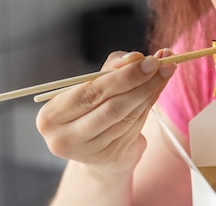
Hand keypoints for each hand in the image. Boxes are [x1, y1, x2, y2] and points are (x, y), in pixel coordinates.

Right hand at [36, 49, 176, 176]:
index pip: (92, 91)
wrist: (96, 146)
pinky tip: (154, 93)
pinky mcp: (109, 159)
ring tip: (164, 74)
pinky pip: (134, 128)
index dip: (124, 75)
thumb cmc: (93, 107)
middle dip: (141, 83)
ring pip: (126, 118)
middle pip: (111, 107)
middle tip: (163, 65)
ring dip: (149, 93)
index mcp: (51, 115)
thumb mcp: (96, 83)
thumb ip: (114, 67)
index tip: (150, 60)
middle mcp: (64, 139)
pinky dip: (147, 107)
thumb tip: (137, 57)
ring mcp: (87, 154)